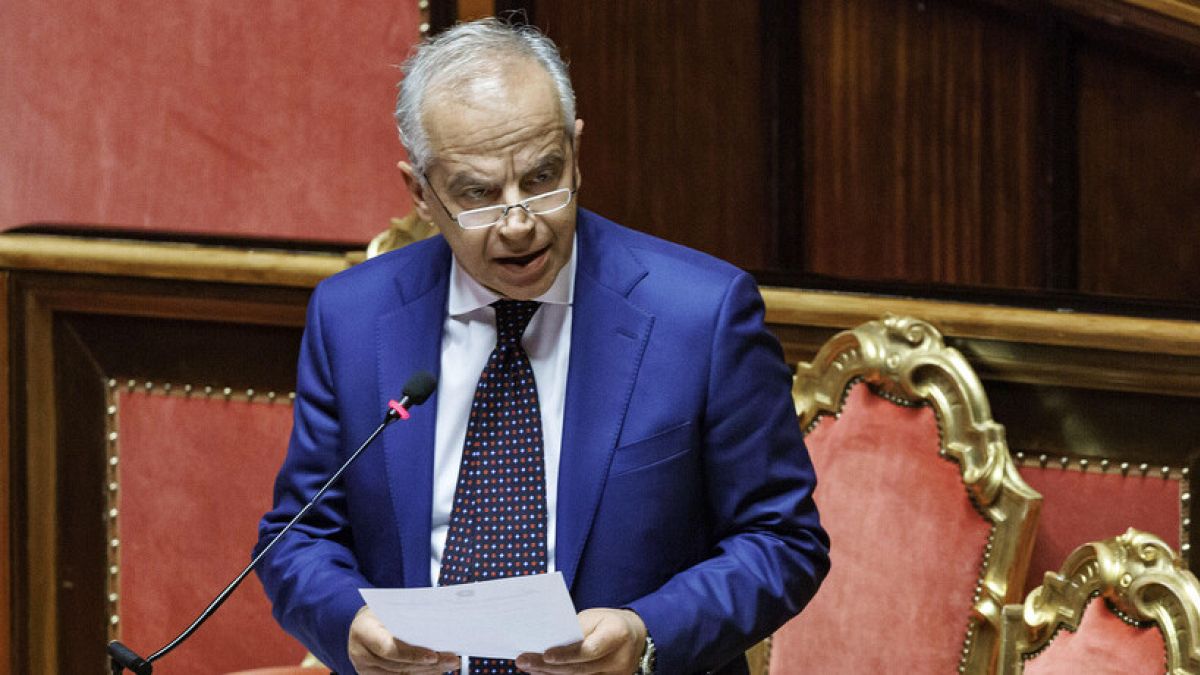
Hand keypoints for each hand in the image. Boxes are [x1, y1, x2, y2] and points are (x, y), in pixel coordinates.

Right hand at [347, 605, 460, 673]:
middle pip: (399, 665)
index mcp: (363, 631)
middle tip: (452, 659)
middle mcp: (360, 653)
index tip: (434, 655)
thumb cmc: (379, 612)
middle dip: (428, 664)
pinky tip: (435, 670)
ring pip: (401, 674)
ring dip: (427, 671)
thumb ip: (406, 617)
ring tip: (448, 664)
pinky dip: (419, 674)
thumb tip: (438, 623)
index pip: (389, 648)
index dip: (412, 654)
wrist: (360, 623)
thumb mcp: (388, 608)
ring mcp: (364, 668)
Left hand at [516, 607, 646, 674]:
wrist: (635, 634)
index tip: (545, 655)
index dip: (566, 654)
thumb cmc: (609, 622)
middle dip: (548, 666)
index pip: (589, 650)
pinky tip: (544, 674)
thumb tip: (547, 642)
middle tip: (524, 661)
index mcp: (617, 634)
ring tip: (529, 668)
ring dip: (550, 674)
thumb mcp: (594, 618)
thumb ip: (575, 631)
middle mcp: (619, 659)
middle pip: (580, 668)